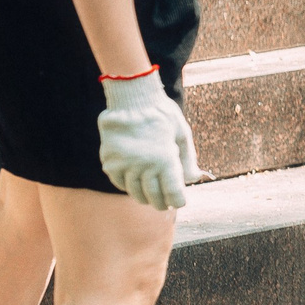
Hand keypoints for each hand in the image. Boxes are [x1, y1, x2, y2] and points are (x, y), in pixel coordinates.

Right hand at [96, 71, 198, 210]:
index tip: (179, 202)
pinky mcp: (110, 162)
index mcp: (165, 160)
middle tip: (164, 204)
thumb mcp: (182, 133)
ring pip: (135, 192)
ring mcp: (124, 165)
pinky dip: (128, 187)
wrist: (132, 99)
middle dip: (162, 203)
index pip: (173, 192)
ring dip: (144, 198)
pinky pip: (119, 183)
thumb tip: (194, 179)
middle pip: (154, 196)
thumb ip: (188, 159)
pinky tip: (135, 186)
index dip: (177, 200)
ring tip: (150, 199)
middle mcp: (144, 166)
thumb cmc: (162, 115)